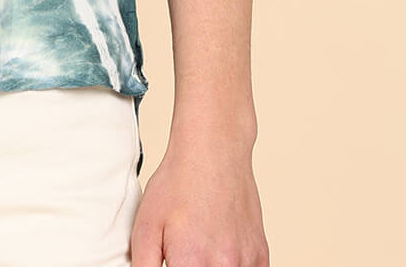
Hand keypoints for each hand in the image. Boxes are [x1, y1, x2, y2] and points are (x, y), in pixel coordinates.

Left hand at [129, 133, 268, 265]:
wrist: (214, 150)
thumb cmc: (178, 184)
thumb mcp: (145, 225)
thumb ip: (144, 266)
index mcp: (190, 264)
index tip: (172, 260)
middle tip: (183, 253)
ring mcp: (246, 263)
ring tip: (200, 248)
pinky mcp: (261, 256)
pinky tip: (218, 251)